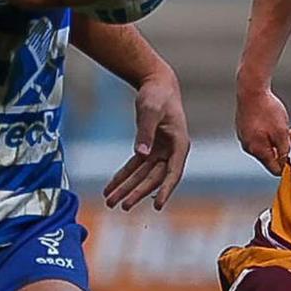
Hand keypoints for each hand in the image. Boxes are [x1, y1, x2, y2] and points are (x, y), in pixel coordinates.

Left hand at [104, 74, 189, 211]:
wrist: (156, 83)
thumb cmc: (158, 94)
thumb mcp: (151, 110)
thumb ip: (146, 132)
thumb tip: (141, 154)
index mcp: (179, 144)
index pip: (173, 173)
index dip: (166, 190)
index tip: (158, 206)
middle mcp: (171, 152)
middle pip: (153, 178)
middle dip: (137, 192)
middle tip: (123, 207)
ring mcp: (160, 152)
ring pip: (142, 176)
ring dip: (127, 188)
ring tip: (110, 202)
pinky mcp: (148, 148)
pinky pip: (134, 166)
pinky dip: (122, 176)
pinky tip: (111, 187)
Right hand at [236, 87, 290, 175]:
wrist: (250, 90)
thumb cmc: (267, 110)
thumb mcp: (282, 132)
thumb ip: (285, 150)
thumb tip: (289, 164)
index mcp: (258, 151)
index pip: (275, 169)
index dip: (288, 165)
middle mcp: (248, 146)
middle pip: (270, 157)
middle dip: (283, 148)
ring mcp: (243, 137)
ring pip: (264, 146)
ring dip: (275, 139)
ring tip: (282, 124)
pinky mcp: (242, 127)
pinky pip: (257, 136)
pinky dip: (266, 132)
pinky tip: (271, 119)